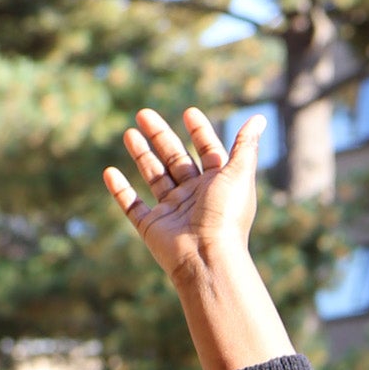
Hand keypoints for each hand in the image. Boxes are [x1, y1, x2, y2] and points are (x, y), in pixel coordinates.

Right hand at [103, 106, 261, 287]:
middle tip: (143, 113)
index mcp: (218, 184)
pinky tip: (109, 172)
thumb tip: (259, 118)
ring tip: (129, 133)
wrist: (207, 256)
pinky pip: (132, 206)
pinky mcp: (152, 227)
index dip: (200, 132)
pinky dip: (120, 190)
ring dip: (142, 155)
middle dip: (161, 136)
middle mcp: (196, 196)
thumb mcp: (238, 174)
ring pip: (154, 177)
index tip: (189, 112)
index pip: (208, 152)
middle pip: (176, 159)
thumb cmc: (226, 215)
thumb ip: (245, 145)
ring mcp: (173, 211)